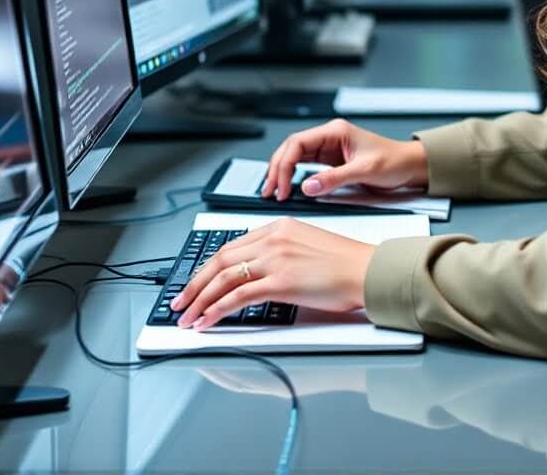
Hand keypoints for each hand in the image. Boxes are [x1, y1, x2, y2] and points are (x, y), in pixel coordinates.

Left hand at [171, 217, 376, 329]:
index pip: (233, 246)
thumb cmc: (345, 263)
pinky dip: (216, 309)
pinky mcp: (280, 282)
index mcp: (279, 227)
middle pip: (220, 259)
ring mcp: (275, 259)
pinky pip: (237, 296)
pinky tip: (207, 320)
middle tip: (179, 300)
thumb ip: (281, 253)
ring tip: (186, 316)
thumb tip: (259, 275)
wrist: (366, 270)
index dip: (208, 266)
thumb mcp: (307, 245)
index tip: (196, 281)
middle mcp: (273, 239)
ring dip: (199, 299)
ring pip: (223, 278)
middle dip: (194, 283)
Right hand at [261, 118, 428, 201]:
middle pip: (292, 148)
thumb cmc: (394, 161)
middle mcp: (329, 137)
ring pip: (296, 156)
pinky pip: (305, 166)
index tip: (280, 185)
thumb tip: (307, 187)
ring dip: (282, 172)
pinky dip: (293, 176)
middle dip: (277, 168)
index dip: (284, 164)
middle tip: (270, 190)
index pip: (298, 143)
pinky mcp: (331, 161)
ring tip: (273, 190)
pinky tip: (288, 187)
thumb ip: (335, 179)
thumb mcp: (365, 171)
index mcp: (335, 131)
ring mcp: (329, 149)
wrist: (410, 166)